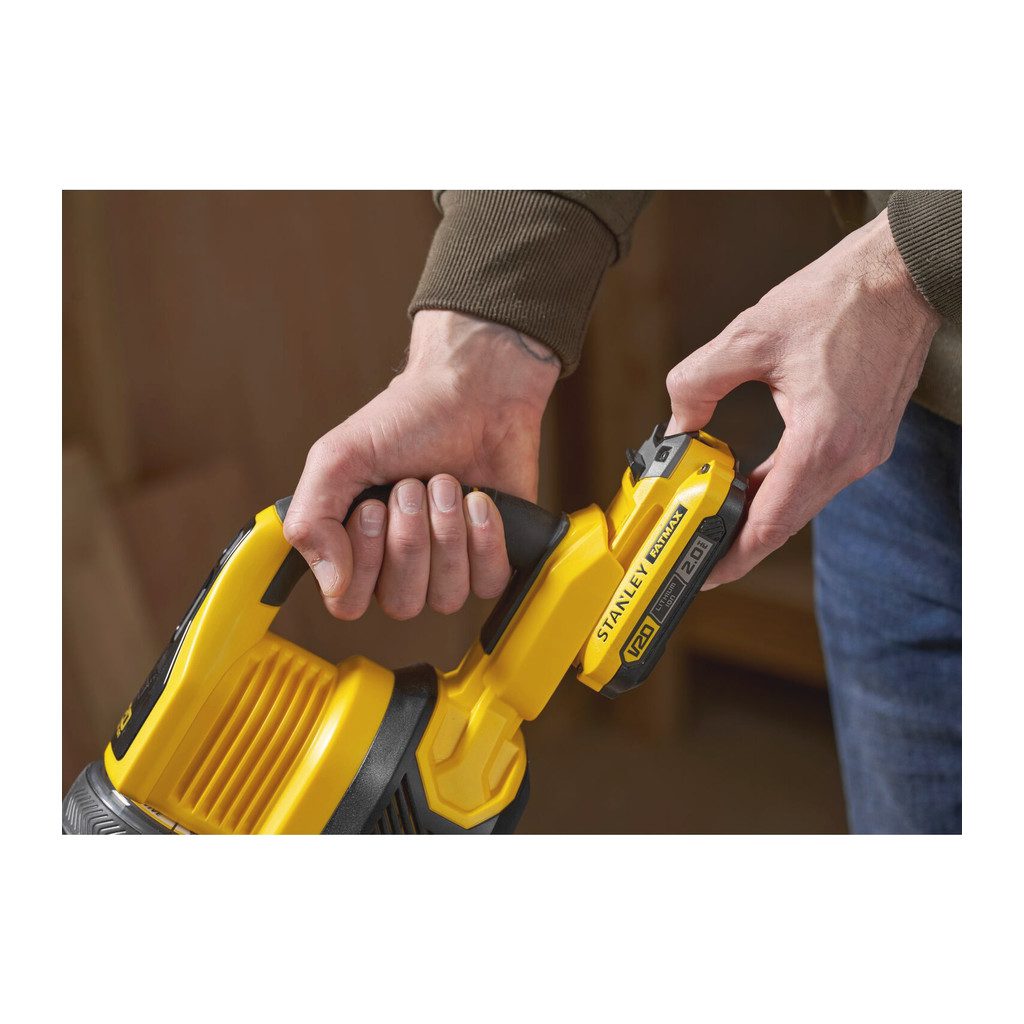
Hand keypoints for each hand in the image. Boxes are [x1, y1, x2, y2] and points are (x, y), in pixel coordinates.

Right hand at [284, 311, 558, 618]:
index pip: (348, 602)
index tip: (372, 508)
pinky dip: (485, 537)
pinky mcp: (491, 557)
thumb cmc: (406, 420)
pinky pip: (488, 582)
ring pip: (446, 596)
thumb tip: (331, 584)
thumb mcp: (337, 459)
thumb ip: (312, 521)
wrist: (473, 392)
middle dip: (410, 538)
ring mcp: (448, 565)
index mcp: (355, 547)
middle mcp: (400, 566)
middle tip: (412, 486)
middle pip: (402, 603)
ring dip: (447, 531)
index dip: (363, 562)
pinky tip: (478, 499)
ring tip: (447, 483)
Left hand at [666, 208, 940, 587]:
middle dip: (738, 543)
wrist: (901, 275)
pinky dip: (780, 488)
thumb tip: (675, 422)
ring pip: (801, 503)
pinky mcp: (865, 438)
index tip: (702, 575)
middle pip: (785, 522)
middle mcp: (850, 456)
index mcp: (823, 439)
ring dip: (758, 514)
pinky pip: (816, 480)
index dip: (733, 556)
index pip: (771, 522)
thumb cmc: (840, 299)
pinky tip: (749, 485)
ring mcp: (863, 450)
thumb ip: (699, 382)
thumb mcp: (750, 335)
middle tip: (695, 553)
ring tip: (712, 520)